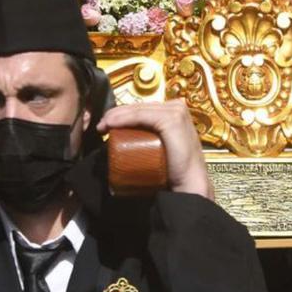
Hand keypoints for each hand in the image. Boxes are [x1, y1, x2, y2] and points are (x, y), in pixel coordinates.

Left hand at [96, 100, 211, 199]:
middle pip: (140, 107)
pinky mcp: (172, 120)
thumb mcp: (163, 147)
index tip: (106, 125)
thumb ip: (153, 139)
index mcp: (176, 111)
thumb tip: (127, 143)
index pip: (143, 107)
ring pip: (138, 110)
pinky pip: (142, 115)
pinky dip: (124, 117)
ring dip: (116, 115)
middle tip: (101, 127)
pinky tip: (111, 123)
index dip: (122, 113)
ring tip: (103, 127)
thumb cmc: (175, 170)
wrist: (190, 184)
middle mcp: (177, 107)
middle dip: (116, 114)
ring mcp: (176, 112)